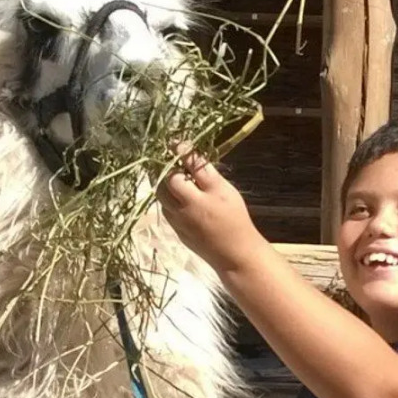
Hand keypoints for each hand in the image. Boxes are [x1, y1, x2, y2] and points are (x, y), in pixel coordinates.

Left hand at [155, 146, 262, 270]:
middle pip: (163, 184)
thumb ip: (202, 170)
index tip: (175, 143)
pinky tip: (181, 196)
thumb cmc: (234, 218)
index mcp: (194, 198)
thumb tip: (185, 150)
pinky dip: (170, 199)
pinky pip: (167, 210)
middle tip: (175, 161)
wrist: (235, 254)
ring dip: (166, 184)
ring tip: (178, 176)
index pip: (178, 169)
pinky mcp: (178, 232)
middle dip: (166, 170)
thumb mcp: (223, 190)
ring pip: (162, 198)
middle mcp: (181, 210)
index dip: (176, 154)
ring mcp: (177, 222)